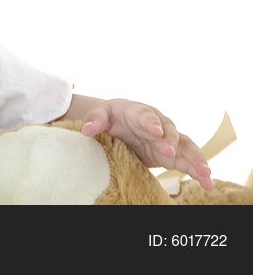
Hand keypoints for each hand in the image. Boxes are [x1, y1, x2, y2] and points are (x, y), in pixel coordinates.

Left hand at [80, 99, 214, 190]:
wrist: (120, 121)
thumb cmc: (111, 115)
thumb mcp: (101, 115)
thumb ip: (94, 120)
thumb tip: (86, 130)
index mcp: (140, 112)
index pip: (147, 116)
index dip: (151, 122)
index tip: (155, 131)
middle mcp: (159, 124)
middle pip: (170, 131)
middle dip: (172, 142)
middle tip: (170, 153)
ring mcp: (167, 139)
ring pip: (185, 147)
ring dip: (195, 158)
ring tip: (205, 173)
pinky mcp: (170, 154)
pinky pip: (187, 161)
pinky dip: (198, 171)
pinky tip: (207, 183)